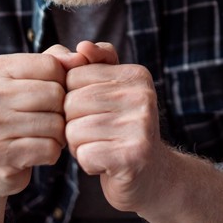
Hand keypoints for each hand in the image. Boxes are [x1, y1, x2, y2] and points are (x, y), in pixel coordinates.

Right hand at [0, 44, 88, 200]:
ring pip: (56, 123)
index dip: (62, 81)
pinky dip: (52, 152)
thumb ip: (55, 61)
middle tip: (49, 119)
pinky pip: (49, 149)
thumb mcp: (28, 80)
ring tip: (44, 135)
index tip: (49, 95)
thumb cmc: (14, 114)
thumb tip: (82, 57)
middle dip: (62, 110)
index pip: (51, 65)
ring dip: (59, 134)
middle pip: (55, 93)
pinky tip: (38, 152)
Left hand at [64, 54, 164, 212]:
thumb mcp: (111, 90)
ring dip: (79, 146)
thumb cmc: (121, 129)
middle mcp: (143, 95)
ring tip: (102, 147)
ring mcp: (141, 125)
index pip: (73, 76)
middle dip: (73, 123)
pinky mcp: (134, 155)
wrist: (152, 175)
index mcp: (136, 74)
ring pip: (73, 130)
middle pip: (71, 103)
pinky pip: (84, 155)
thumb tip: (82, 46)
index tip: (95, 111)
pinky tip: (106, 163)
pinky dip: (87, 164)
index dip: (73, 99)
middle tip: (97, 134)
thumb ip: (94, 63)